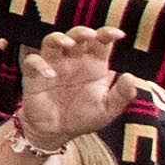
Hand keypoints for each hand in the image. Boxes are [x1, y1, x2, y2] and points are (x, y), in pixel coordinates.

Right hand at [17, 26, 125, 150]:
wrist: (57, 132)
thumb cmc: (83, 117)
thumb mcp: (108, 109)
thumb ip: (122, 95)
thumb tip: (131, 76)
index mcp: (93, 65)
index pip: (101, 42)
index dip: (108, 34)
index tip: (119, 34)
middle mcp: (73, 61)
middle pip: (76, 36)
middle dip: (82, 32)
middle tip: (90, 35)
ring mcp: (53, 65)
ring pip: (51, 41)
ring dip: (58, 38)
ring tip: (68, 44)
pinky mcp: (34, 75)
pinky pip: (33, 61)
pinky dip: (40, 64)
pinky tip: (50, 75)